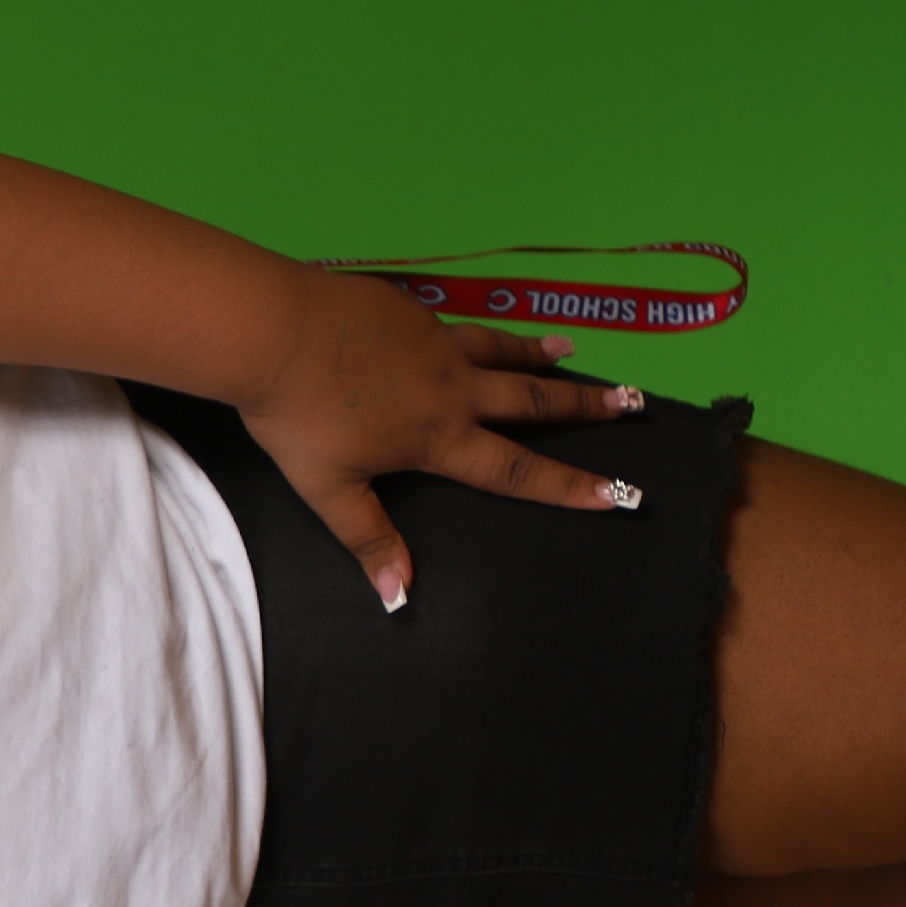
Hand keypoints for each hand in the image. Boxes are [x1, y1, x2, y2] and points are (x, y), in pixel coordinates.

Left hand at [234, 270, 649, 612]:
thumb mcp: (328, 489)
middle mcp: (451, 387)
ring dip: (539, 354)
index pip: (515, 469)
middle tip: (632, 401)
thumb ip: (368, 538)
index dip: (567, 485)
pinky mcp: (410, 309)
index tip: (616, 493)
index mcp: (437, 435)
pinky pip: (458, 324)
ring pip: (502, 350)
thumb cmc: (296, 417)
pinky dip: (481, 330)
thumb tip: (399, 597)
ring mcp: (434, 342)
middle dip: (584, 405)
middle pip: (531, 399)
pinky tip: (480, 329)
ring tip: (570, 351)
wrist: (272, 331)